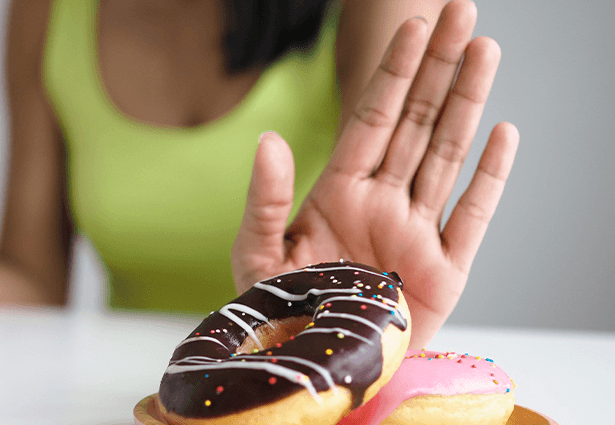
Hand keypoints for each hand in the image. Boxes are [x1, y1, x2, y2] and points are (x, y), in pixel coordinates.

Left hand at [231, 0, 518, 348]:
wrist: (313, 366)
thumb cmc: (281, 312)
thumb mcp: (257, 254)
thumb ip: (265, 199)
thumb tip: (269, 140)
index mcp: (339, 192)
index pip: (372, 118)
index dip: (393, 72)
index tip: (413, 27)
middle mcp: (382, 202)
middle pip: (417, 122)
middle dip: (439, 68)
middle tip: (462, 14)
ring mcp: (416, 232)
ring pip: (447, 154)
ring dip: (467, 103)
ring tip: (485, 51)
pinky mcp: (444, 270)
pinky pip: (472, 216)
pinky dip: (490, 177)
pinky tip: (503, 133)